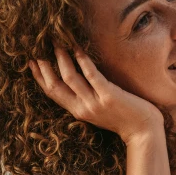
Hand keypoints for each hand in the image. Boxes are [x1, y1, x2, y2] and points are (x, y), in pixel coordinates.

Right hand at [29, 46, 163, 143]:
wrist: (144, 132)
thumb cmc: (125, 119)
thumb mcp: (99, 112)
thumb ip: (87, 99)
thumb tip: (80, 80)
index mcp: (78, 111)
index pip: (52, 92)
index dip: (39, 76)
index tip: (31, 61)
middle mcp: (82, 108)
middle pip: (54, 85)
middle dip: (44, 65)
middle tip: (38, 47)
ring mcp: (95, 102)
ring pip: (69, 77)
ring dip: (62, 58)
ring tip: (58, 43)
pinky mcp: (109, 96)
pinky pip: (92, 76)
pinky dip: (84, 61)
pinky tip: (79, 49)